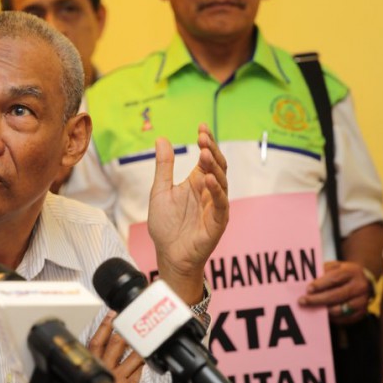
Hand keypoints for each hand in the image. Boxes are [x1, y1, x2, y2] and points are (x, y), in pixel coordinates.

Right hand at [70, 312, 143, 382]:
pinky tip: (152, 355)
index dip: (101, 330)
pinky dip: (145, 363)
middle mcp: (102, 375)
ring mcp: (116, 382)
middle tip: (123, 314)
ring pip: (127, 356)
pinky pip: (139, 372)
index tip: (108, 317)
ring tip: (142, 330)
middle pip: (109, 345)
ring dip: (135, 343)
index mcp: (89, 375)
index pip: (94, 346)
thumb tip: (99, 382)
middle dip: (116, 327)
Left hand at [148, 123, 228, 302]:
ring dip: (215, 166)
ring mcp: (216, 206)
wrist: (169, 255)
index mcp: (198, 183)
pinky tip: (209, 179)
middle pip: (218, 166)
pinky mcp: (217, 222)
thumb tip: (162, 139)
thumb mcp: (161, 191)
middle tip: (203, 137)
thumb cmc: (167, 226)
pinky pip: (221, 204)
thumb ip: (164, 167)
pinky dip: (217, 191)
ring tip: (205, 152)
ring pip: (222, 182)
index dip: (207, 142)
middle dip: (212, 150)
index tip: (201, 127)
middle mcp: (210, 192)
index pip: (207, 158)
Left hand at [298, 260, 372, 323]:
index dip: (320, 284)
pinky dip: (333, 318)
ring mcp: (363, 300)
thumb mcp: (336, 266)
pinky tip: (324, 315)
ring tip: (312, 308)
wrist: (365, 282)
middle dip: (317, 299)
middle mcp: (360, 286)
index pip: (335, 278)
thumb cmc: (344, 274)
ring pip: (341, 309)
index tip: (308, 289)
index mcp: (352, 272)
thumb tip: (308, 278)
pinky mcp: (362, 312)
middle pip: (336, 295)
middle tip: (303, 301)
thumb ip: (324, 270)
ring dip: (324, 310)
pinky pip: (345, 319)